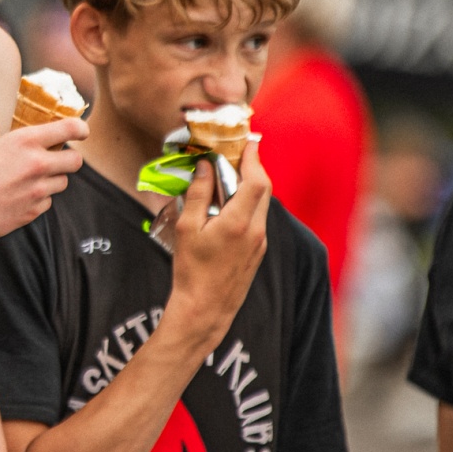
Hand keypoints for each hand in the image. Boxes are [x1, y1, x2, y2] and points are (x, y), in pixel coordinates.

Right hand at [0, 118, 84, 245]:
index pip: (68, 128)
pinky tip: (18, 197)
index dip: (79, 128)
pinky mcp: (31, 213)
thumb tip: (7, 145)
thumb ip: (1, 143)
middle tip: (56, 159)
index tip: (81, 130)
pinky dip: (38, 199)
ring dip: (51, 180)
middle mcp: (36, 165)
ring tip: (29, 180)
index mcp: (23, 142)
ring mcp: (36, 192)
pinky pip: (46, 203)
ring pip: (61, 183)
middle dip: (68, 158)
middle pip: (75, 161)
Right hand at [166, 139, 270, 347]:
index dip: (253, 158)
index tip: (247, 142)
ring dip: (251, 187)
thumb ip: (198, 195)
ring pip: (262, 205)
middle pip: (264, 189)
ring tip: (230, 178)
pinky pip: (258, 220)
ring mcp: (260, 243)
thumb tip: (205, 166)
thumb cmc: (191, 271)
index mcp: (238, 222)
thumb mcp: (188, 229)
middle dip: (254, 168)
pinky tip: (230, 206)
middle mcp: (256, 231)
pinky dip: (248, 205)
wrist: (205, 309)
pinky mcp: (258, 253)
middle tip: (238, 155)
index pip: (256, 180)